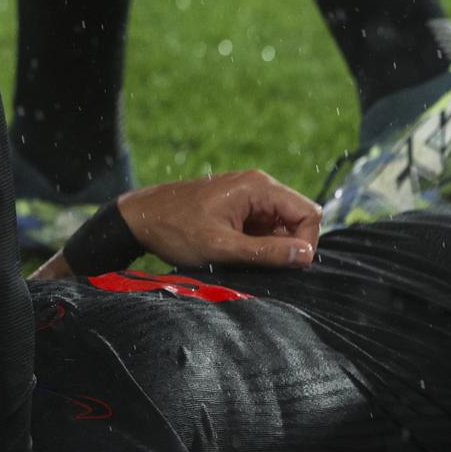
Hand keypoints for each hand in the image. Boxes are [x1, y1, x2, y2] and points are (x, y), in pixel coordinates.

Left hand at [118, 170, 321, 270]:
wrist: (141, 218)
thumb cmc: (177, 230)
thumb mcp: (223, 247)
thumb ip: (266, 252)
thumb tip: (306, 255)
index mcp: (259, 187)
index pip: (309, 213)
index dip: (306, 243)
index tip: (287, 266)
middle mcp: (258, 186)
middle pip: (297, 218)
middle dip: (286, 246)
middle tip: (259, 263)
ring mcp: (248, 196)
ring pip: (280, 226)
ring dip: (269, 246)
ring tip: (239, 255)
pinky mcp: (238, 207)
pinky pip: (263, 227)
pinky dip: (256, 243)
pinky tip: (233, 251)